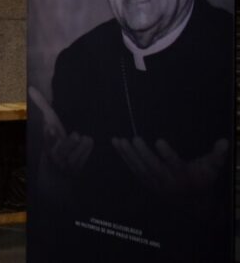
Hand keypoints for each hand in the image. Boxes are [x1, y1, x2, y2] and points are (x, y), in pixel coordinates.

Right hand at [29, 86, 92, 173]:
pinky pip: (83, 160)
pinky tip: (89, 142)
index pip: (47, 140)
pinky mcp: (76, 171)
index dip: (48, 134)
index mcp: (47, 145)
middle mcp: (55, 156)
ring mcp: (66, 165)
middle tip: (76, 134)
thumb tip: (31, 88)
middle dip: (69, 143)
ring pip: (75, 156)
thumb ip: (42, 107)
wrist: (55, 175)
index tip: (50, 126)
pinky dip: (87, 150)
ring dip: (82, 147)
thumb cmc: (53, 143)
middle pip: (62, 150)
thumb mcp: (49, 126)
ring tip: (87, 137)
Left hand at [112, 136, 227, 197]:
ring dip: (128, 154)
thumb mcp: (211, 168)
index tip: (159, 141)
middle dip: (143, 154)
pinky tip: (116, 143)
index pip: (176, 166)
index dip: (168, 155)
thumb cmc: (202, 179)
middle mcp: (168, 182)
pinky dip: (123, 156)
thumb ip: (217, 155)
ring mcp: (154, 183)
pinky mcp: (145, 182)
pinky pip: (132, 168)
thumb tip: (224, 141)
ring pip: (139, 169)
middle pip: (153, 168)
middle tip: (134, 138)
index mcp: (184, 177)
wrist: (191, 203)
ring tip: (118, 139)